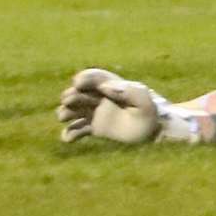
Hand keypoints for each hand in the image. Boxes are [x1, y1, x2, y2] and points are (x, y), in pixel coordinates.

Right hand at [56, 68, 201, 144]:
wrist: (153, 131)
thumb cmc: (150, 112)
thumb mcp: (143, 99)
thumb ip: (128, 90)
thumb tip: (106, 86)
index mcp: (111, 85)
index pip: (94, 77)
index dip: (85, 78)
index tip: (77, 83)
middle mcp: (100, 97)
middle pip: (80, 93)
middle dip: (72, 95)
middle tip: (68, 100)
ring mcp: (96, 112)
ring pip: (75, 110)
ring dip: (67, 112)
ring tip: (63, 116)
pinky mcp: (95, 127)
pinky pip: (78, 129)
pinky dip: (70, 133)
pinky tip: (67, 137)